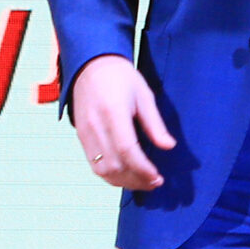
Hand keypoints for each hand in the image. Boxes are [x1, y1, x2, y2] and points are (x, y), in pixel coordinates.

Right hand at [71, 54, 175, 191]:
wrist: (91, 65)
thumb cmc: (121, 77)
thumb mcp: (144, 95)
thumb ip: (154, 123)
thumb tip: (169, 146)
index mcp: (113, 112)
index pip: (127, 150)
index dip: (142, 168)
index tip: (158, 177)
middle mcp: (96, 126)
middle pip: (114, 165)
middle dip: (136, 180)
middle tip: (155, 183)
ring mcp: (85, 134)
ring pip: (102, 170)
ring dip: (123, 182)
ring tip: (143, 183)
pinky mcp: (80, 138)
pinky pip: (94, 165)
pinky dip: (110, 176)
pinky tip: (126, 176)